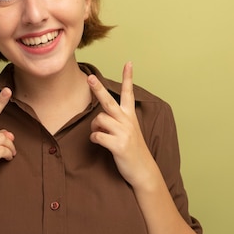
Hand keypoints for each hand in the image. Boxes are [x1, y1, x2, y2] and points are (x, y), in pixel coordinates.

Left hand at [88, 62, 153, 186]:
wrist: (143, 170)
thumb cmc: (132, 150)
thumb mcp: (128, 131)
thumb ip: (115, 121)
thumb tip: (98, 119)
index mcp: (130, 116)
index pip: (128, 93)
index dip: (128, 78)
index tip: (128, 63)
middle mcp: (127, 121)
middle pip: (108, 101)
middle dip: (98, 89)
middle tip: (89, 78)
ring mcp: (124, 132)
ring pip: (99, 120)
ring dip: (95, 127)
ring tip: (101, 134)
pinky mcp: (119, 145)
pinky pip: (97, 136)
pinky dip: (94, 139)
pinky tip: (100, 143)